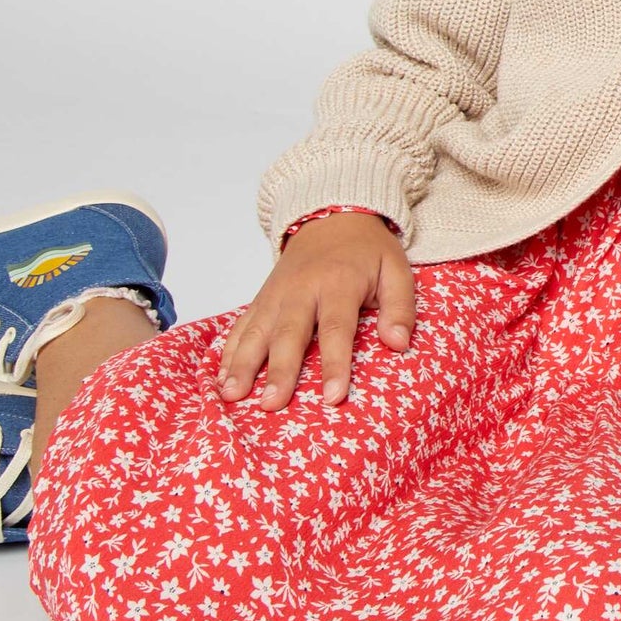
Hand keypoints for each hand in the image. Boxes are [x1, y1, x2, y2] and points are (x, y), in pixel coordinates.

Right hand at [216, 211, 415, 410]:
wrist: (333, 216)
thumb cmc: (367, 251)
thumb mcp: (396, 270)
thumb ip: (400, 307)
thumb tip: (399, 342)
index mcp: (339, 283)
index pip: (337, 328)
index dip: (335, 363)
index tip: (334, 397)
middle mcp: (302, 289)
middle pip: (289, 333)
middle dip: (280, 370)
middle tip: (272, 404)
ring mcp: (277, 294)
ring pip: (257, 330)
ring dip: (243, 364)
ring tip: (232, 396)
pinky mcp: (261, 297)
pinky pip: (241, 324)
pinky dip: (228, 351)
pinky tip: (220, 379)